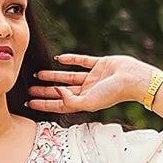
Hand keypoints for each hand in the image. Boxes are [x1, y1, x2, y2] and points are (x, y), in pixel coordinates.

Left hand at [27, 53, 151, 114]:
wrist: (133, 79)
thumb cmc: (113, 94)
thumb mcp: (89, 102)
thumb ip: (70, 100)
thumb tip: (56, 90)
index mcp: (84, 102)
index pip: (59, 104)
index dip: (44, 104)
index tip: (29, 103)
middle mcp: (87, 91)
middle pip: (60, 91)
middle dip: (45, 91)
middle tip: (29, 89)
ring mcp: (92, 78)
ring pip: (67, 77)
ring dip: (53, 76)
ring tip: (38, 74)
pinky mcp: (99, 64)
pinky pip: (82, 61)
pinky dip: (71, 59)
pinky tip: (59, 58)